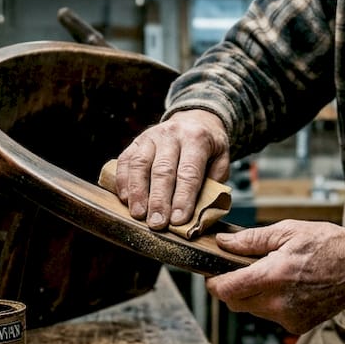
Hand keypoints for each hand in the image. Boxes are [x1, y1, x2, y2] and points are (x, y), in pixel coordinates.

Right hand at [114, 110, 229, 229]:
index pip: (189, 172)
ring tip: (138, 214)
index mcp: (196, 138)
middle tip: (157, 223)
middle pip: (163, 170)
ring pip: (140, 165)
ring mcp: (151, 136)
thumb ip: (214, 183)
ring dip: (138, 192)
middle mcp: (172, 134)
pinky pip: (125, 161)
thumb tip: (201, 211)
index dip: (183, 198)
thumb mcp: (222, 159)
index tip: (178, 220)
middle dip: (159, 200)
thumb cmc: (208, 147)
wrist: (194, 120)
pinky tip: (125, 199)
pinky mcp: (136, 142)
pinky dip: (123, 181)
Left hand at [207, 221, 344, 333]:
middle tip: (237, 270)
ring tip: (269, 274)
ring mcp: (289, 318)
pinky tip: (286, 287)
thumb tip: (224, 243)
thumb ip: (252, 240)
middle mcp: (279, 302)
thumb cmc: (329, 245)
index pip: (227, 290)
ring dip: (252, 295)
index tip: (211, 274)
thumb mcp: (289, 231)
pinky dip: (270, 303)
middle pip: (235, 303)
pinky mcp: (297, 326)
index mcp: (274, 276)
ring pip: (252, 310)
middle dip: (230, 288)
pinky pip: (271, 316)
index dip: (213, 283)